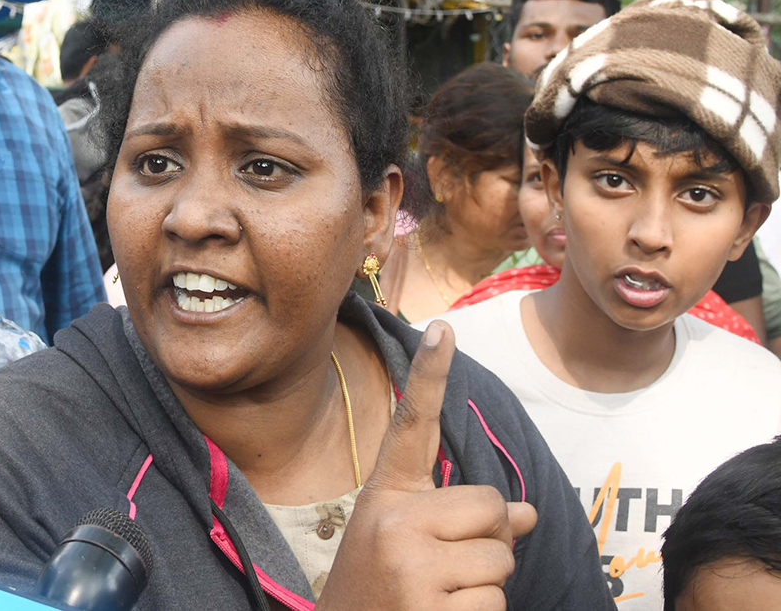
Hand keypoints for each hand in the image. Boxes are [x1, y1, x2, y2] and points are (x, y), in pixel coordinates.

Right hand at [317, 322, 536, 610]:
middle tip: (443, 572)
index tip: (443, 326)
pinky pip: (496, 605)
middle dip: (489, 544)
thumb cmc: (380, 592)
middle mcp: (391, 522)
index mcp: (385, 497)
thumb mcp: (406, 545)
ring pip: (501, 562)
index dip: (429, 375)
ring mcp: (409, 566)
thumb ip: (461, 521)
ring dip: (484, 589)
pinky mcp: (429, 610)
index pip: (411, 426)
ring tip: (436, 600)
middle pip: (492, 509)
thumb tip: (529, 513)